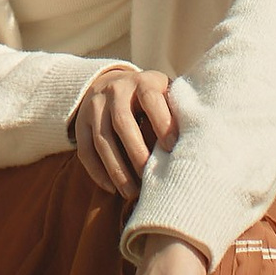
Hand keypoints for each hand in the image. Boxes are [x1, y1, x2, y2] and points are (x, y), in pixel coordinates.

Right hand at [71, 62, 175, 197]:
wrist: (114, 84)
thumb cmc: (152, 100)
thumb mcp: (165, 96)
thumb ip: (177, 114)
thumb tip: (194, 144)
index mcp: (143, 82)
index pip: (151, 99)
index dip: (162, 123)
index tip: (171, 148)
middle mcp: (116, 89)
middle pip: (122, 122)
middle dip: (136, 153)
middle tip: (149, 178)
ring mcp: (94, 105)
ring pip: (102, 139)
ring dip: (117, 169)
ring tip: (132, 193)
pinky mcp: (81, 122)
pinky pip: (85, 150)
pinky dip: (97, 171)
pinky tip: (111, 188)